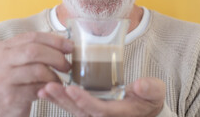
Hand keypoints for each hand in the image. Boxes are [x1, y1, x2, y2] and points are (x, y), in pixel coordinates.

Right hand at [0, 32, 72, 116]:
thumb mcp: (20, 60)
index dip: (55, 41)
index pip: (33, 37)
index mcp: (4, 47)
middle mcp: (1, 60)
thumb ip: (37, 48)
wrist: (0, 105)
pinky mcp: (11, 96)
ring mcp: (4, 79)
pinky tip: (53, 88)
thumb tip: (66, 43)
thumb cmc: (16, 79)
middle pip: (34, 51)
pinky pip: (37, 88)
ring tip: (60, 79)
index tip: (70, 46)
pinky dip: (50, 87)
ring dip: (54, 75)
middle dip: (56, 57)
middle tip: (67, 65)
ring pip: (37, 70)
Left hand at [38, 77, 165, 116]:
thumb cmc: (149, 99)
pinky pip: (72, 107)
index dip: (84, 101)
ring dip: (58, 100)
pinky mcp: (89, 110)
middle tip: (48, 87)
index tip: (71, 89)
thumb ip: (150, 89)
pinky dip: (60, 100)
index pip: (99, 110)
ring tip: (44, 89)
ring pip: (73, 110)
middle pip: (80, 112)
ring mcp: (95, 114)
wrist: (145, 109)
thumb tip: (140, 85)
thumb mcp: (155, 92)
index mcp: (118, 114)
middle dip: (64, 100)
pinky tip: (47, 91)